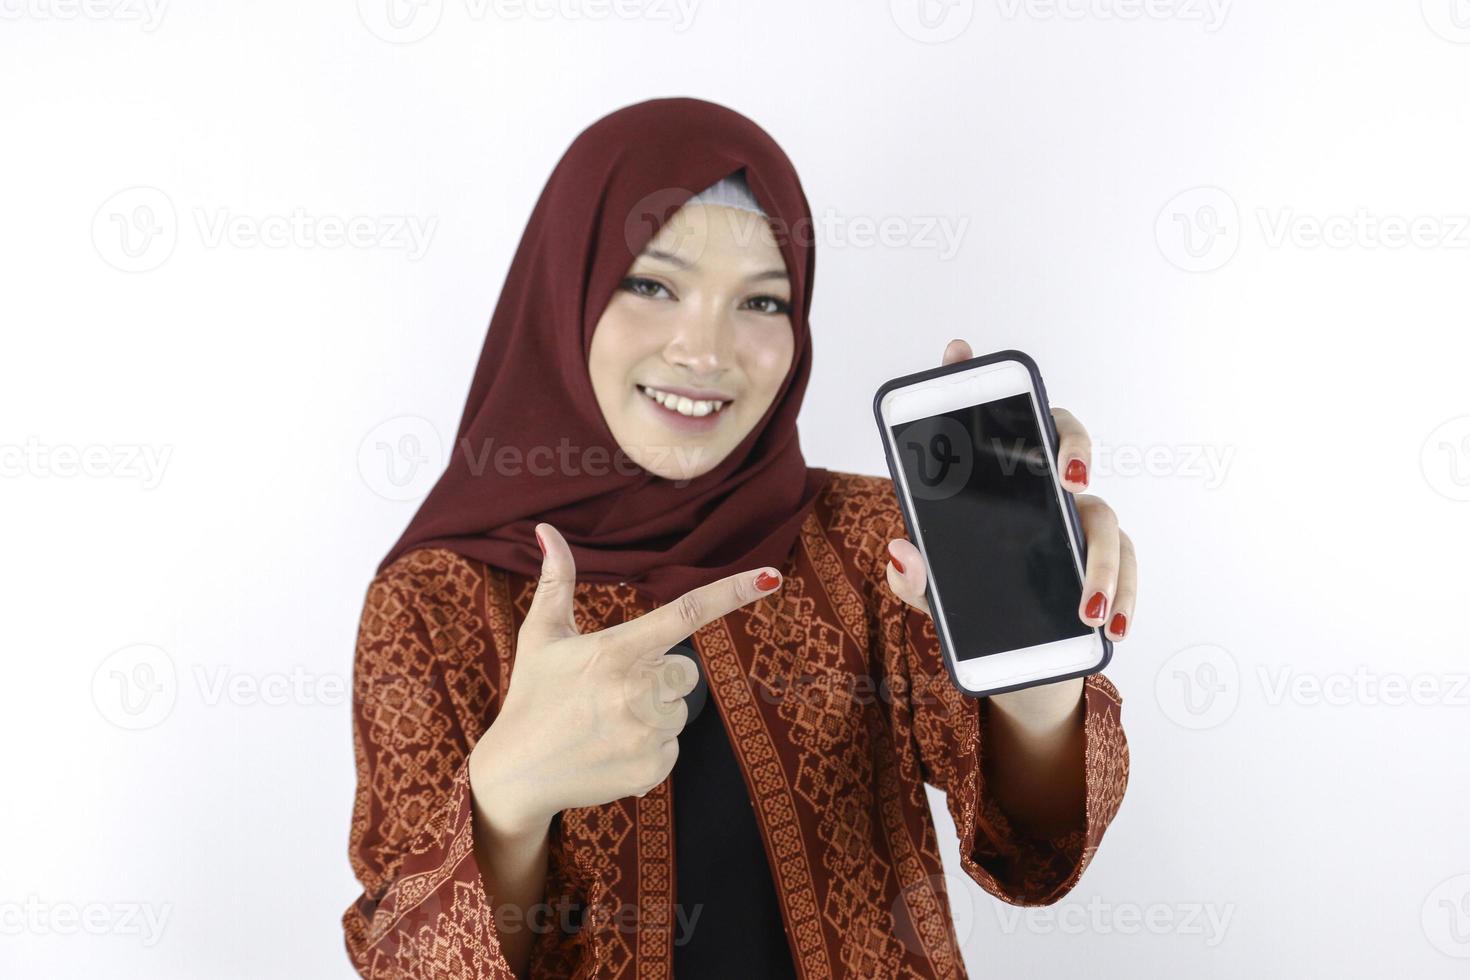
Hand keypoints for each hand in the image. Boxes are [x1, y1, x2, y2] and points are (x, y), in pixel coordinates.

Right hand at [468, 522, 784, 833]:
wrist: (516, 773)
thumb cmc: (533, 695)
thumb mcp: (542, 636)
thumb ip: (556, 581)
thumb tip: (546, 529)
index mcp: (616, 651)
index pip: (685, 613)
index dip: (732, 592)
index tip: (772, 577)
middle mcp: (636, 691)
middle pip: (686, 672)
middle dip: (658, 677)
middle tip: (610, 692)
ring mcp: (647, 733)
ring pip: (679, 712)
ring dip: (652, 714)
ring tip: (605, 723)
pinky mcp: (653, 770)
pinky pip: (673, 747)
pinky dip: (649, 748)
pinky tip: (611, 749)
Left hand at [884, 338, 1137, 660]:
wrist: (1012, 654)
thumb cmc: (974, 601)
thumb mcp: (934, 595)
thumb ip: (914, 577)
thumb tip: (900, 550)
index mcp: (1000, 485)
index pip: (996, 423)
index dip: (976, 381)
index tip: (955, 352)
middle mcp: (1045, 491)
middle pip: (1069, 444)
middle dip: (1076, 449)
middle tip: (1068, 478)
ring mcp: (1079, 524)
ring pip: (1106, 518)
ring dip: (1102, 561)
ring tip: (1087, 608)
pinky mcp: (1106, 566)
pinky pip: (1128, 568)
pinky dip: (1125, 598)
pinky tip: (1112, 628)